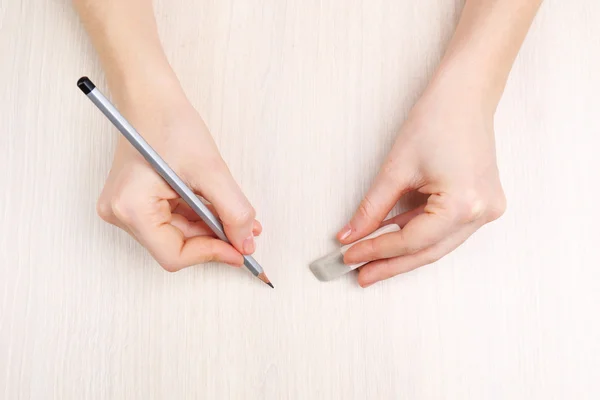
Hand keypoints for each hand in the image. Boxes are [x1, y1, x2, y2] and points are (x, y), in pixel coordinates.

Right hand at [96, 84, 260, 271]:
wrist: (150, 98)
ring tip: (235, 216)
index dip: (211, 254)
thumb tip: (245, 243)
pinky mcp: (133, 201)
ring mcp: (124, 208)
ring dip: (208, 229)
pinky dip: (197, 218)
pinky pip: (171, 221)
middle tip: (245, 232)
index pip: (174, 255)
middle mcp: (120, 213)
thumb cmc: (171, 123)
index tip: (240, 250)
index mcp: (130, 208)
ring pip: (176, 235)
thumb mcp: (210, 170)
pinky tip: (215, 208)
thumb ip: (233, 211)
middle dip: (214, 240)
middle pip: (175, 246)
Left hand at [337, 84, 506, 287]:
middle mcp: (481, 213)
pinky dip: (419, 234)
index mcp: (463, 204)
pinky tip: (393, 239)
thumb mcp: (396, 167)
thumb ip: (372, 207)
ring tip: (372, 260)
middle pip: (427, 251)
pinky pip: (446, 229)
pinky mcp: (482, 204)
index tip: (350, 256)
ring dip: (403, 252)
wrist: (465, 95)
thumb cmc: (437, 119)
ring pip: (437, 244)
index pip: (411, 241)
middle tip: (361, 274)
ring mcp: (486, 210)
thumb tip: (351, 234)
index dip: (376, 250)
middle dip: (390, 263)